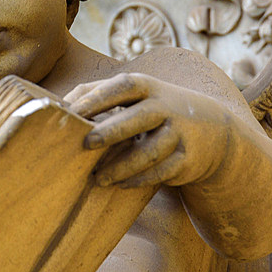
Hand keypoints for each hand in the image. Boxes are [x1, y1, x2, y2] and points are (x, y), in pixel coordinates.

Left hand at [63, 72, 230, 188]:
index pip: (123, 87)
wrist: (214, 131)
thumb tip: (57, 103)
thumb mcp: (136, 95)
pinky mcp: (187, 159)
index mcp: (148, 87)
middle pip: (140, 117)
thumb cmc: (157, 109)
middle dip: (112, 130)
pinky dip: (139, 179)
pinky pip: (161, 172)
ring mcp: (180, 134)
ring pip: (150, 152)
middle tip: (86, 143)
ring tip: (98, 178)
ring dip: (122, 166)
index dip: (98, 97)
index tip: (72, 112)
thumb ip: (99, 93)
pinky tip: (120, 184)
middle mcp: (167, 107)